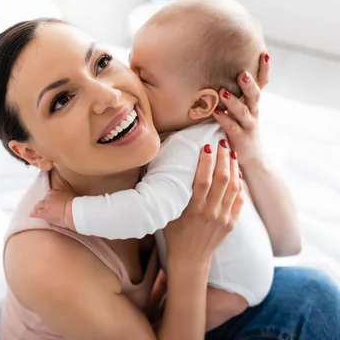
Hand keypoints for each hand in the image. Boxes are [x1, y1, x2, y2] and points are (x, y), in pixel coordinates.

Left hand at [31, 190, 76, 230]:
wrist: (73, 211)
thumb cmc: (76, 204)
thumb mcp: (72, 195)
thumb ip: (67, 195)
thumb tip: (68, 197)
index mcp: (56, 191)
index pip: (50, 194)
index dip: (50, 199)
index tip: (52, 202)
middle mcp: (49, 196)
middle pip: (44, 199)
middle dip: (44, 203)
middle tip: (46, 207)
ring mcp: (46, 204)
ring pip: (39, 205)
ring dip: (37, 208)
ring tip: (35, 211)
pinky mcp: (44, 213)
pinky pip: (37, 213)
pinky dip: (34, 214)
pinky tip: (32, 215)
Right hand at [163, 140, 242, 266]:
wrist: (189, 258)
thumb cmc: (174, 234)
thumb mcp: (169, 214)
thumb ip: (172, 194)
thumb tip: (162, 171)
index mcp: (193, 209)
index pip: (203, 180)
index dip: (206, 161)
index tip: (206, 147)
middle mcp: (210, 212)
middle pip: (221, 179)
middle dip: (223, 158)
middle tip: (223, 143)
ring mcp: (223, 218)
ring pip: (233, 187)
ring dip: (234, 168)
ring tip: (232, 153)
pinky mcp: (231, 223)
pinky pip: (239, 200)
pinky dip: (240, 185)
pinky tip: (238, 173)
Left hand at [213, 52, 269, 166]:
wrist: (252, 156)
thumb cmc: (242, 127)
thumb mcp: (241, 109)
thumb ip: (234, 94)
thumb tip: (219, 74)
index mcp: (253, 102)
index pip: (262, 83)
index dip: (264, 69)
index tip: (265, 53)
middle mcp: (253, 111)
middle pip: (254, 95)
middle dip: (249, 84)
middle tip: (242, 73)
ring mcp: (248, 124)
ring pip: (243, 111)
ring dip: (233, 101)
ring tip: (223, 91)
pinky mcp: (239, 136)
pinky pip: (231, 126)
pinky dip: (223, 118)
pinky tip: (215, 111)